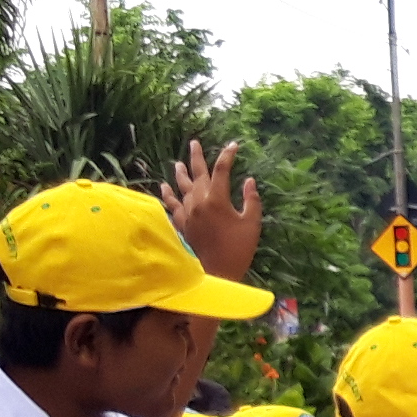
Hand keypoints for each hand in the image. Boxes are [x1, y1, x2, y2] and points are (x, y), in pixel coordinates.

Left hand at [164, 139, 264, 279]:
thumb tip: (249, 181)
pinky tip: (164, 187)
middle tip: (194, 143)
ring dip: (181, 173)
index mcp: (217, 199)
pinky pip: (172, 205)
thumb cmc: (238, 248)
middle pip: (197, 174)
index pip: (222, 170)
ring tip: (178, 163)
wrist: (217, 272)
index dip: (227, 156)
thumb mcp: (252, 223)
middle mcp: (199, 202)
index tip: (233, 146)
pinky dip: (168, 195)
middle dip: (197, 157)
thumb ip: (251, 200)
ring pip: (182, 187)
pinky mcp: (182, 224)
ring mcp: (188, 213)